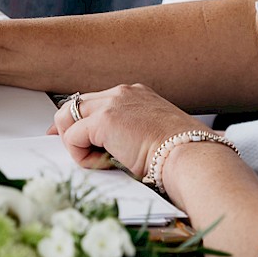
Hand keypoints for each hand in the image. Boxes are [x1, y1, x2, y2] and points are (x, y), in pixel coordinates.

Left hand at [52, 84, 209, 175]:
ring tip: (100, 161)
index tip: (70, 138)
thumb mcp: (149, 136)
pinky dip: (82, 157)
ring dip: (75, 144)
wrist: (191, 157)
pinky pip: (73, 138)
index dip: (77, 121)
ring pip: (66, 118)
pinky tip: (106, 164)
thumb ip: (124, 133)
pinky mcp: (104, 120)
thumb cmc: (178, 155)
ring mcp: (113, 103)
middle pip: (73, 105)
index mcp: (135, 94)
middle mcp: (122, 93)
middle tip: (78, 153)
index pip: (92, 102)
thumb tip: (100, 145)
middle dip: (67, 130)